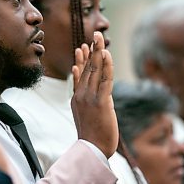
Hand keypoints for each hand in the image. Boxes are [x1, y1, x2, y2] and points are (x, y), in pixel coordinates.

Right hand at [71, 31, 117, 157]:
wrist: (92, 149)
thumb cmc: (90, 133)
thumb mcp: (82, 110)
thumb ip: (83, 93)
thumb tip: (84, 78)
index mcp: (77, 96)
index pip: (81, 72)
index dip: (84, 57)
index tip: (84, 45)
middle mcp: (82, 93)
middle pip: (88, 67)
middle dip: (92, 49)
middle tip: (95, 34)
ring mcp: (90, 97)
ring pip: (95, 70)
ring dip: (98, 52)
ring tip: (99, 37)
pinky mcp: (101, 102)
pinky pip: (105, 79)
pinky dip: (106, 65)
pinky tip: (106, 54)